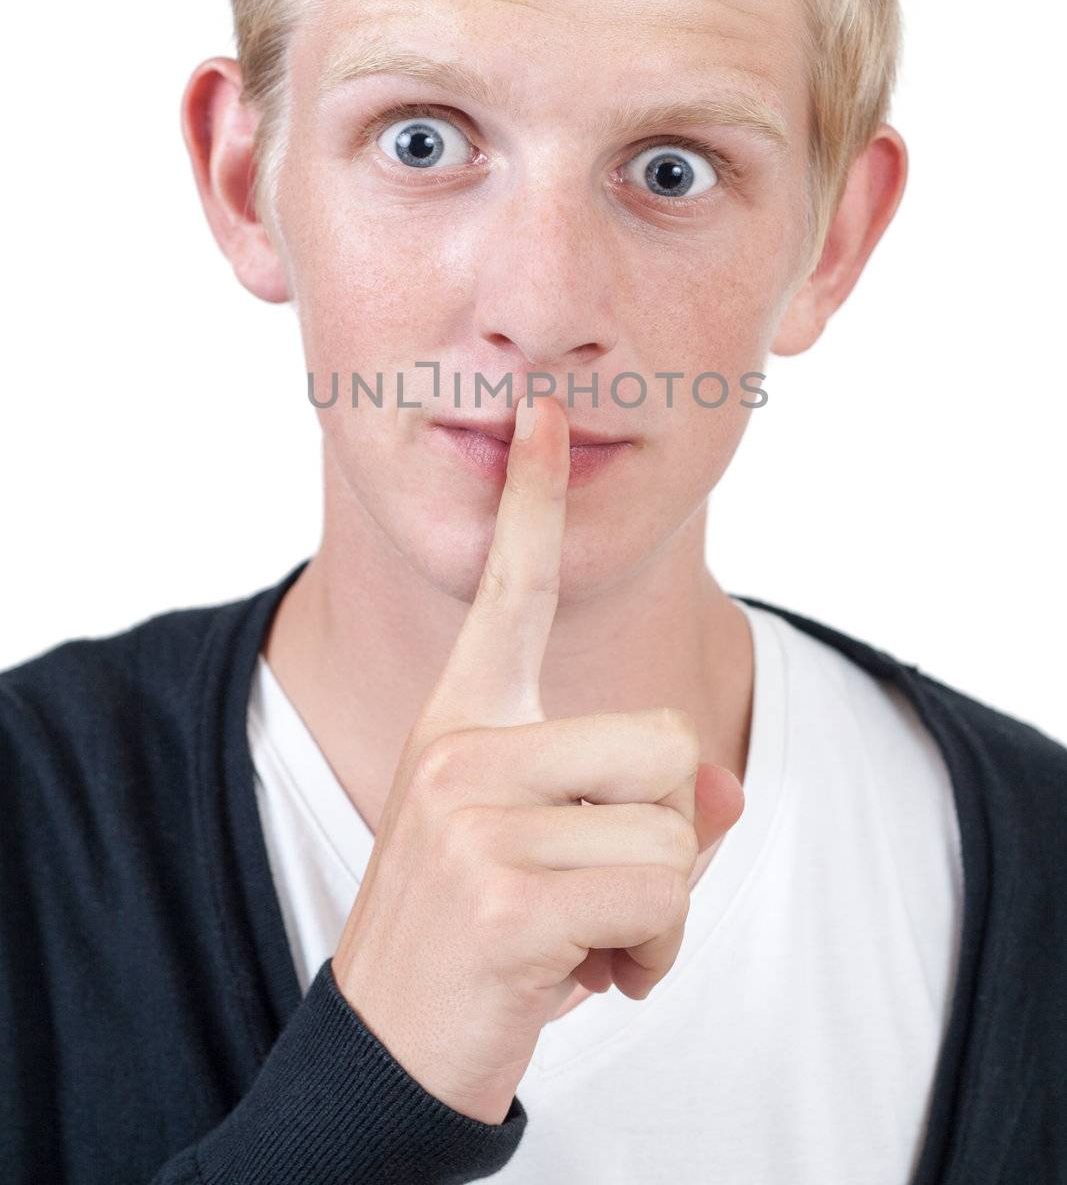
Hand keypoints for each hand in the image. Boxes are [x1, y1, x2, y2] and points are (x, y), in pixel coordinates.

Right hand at [331, 393, 744, 1123]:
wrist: (384, 1051)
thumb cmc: (477, 942)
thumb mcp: (554, 855)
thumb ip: (643, 804)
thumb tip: (732, 787)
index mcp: (465, 720)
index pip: (509, 591)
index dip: (533, 500)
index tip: (546, 413)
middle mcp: (462, 746)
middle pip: (664, 742)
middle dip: (664, 835)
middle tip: (589, 895)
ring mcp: (474, 814)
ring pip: (675, 823)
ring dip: (658, 905)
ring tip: (579, 939)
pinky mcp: (505, 889)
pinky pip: (662, 894)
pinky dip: (653, 954)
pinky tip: (583, 977)